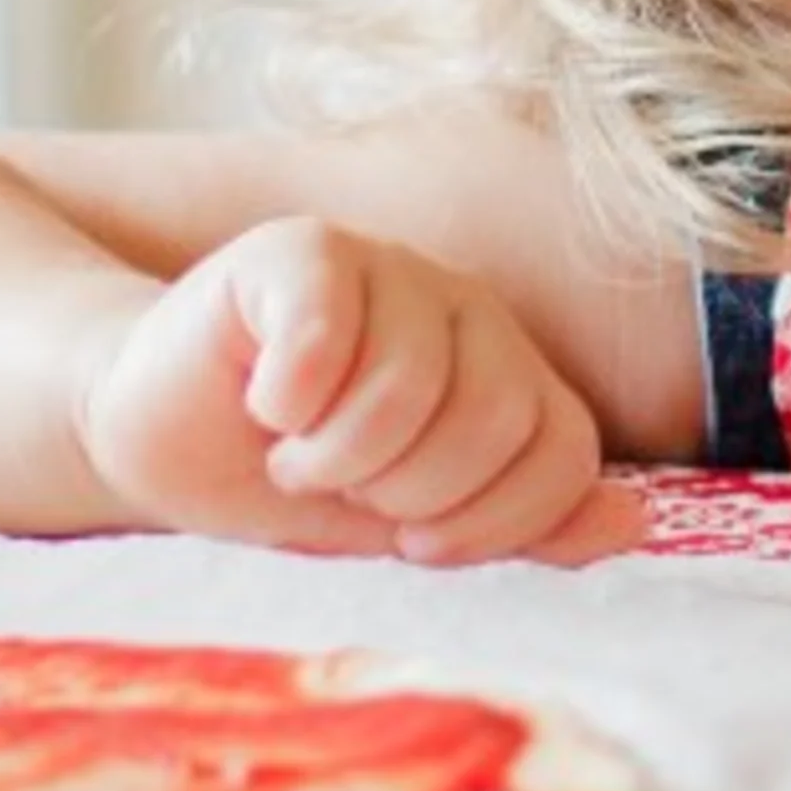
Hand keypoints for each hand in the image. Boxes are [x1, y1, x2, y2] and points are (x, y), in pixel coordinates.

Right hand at [76, 221, 642, 568]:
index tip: (416, 539)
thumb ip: (520, 521)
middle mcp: (467, 309)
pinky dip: (288, 398)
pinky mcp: (302, 251)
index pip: (566, 451)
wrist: (159, 433)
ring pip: (415, 382)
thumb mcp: (409, 523)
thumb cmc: (289, 476)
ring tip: (294, 453)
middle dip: (406, 489)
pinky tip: (264, 403)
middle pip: (498, 416)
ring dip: (335, 454)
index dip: (491, 521)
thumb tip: (631, 524)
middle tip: (343, 484)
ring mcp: (390, 269)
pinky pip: (328, 332)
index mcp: (510, 372)